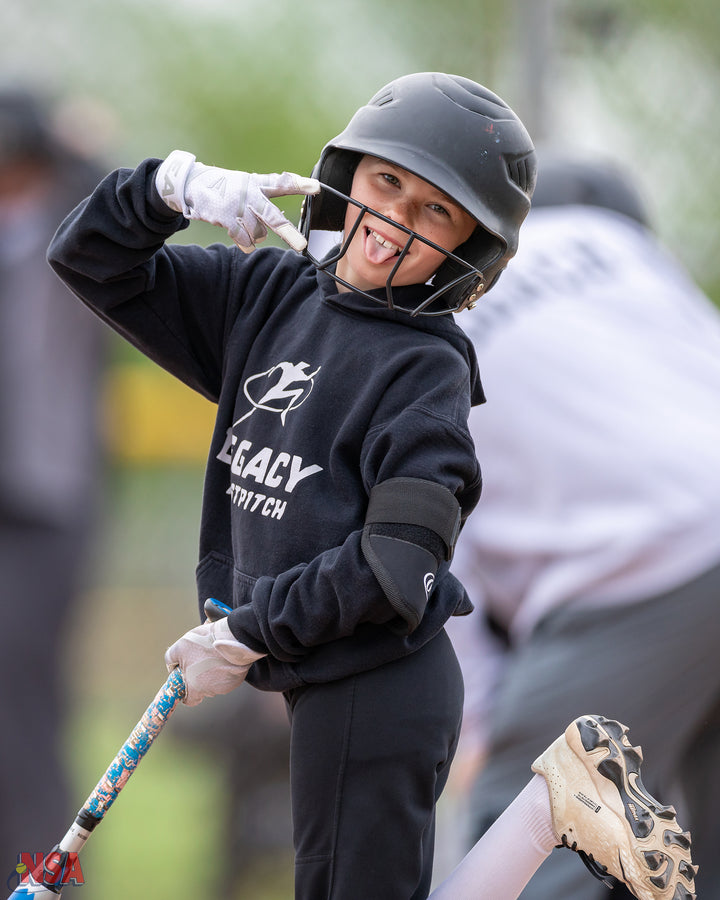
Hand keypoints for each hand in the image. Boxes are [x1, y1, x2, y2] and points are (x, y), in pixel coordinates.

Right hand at [155, 149, 319, 252]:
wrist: (192, 184)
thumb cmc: (226, 186)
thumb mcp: (245, 183)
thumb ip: (263, 195)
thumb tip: (281, 220)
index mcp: (257, 183)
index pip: (282, 183)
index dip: (300, 185)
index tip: (317, 187)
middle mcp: (250, 195)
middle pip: (273, 217)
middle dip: (288, 233)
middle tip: (302, 246)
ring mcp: (238, 209)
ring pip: (259, 234)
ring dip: (255, 234)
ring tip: (245, 222)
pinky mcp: (226, 220)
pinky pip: (245, 241)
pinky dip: (246, 243)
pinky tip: (241, 235)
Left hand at [165, 617, 265, 705]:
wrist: (233, 637)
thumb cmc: (206, 643)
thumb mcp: (180, 647)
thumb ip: (171, 658)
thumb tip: (171, 666)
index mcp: (195, 687)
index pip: (189, 700)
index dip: (186, 692)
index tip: (187, 682)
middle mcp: (210, 690)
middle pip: (202, 689)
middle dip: (200, 678)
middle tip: (200, 661)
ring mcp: (225, 686)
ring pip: (214, 683)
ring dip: (212, 673)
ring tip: (212, 656)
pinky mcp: (236, 680)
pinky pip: (227, 678)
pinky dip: (224, 670)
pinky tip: (223, 657)